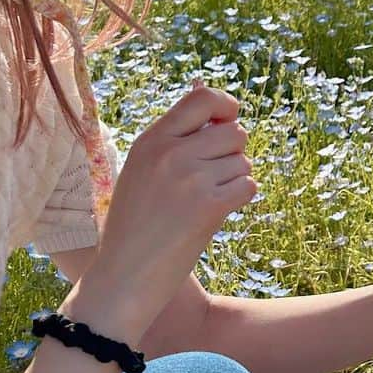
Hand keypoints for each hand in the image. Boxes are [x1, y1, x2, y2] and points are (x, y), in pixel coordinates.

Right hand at [83, 81, 255, 330]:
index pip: (203, 97)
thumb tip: (215, 102)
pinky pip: (248, 185)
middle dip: (233, 153)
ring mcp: (190, 178)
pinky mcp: (208, 206)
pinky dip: (241, 198)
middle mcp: (170, 152)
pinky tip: (218, 211)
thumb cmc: (135, 225)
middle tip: (214, 176)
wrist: (124, 275)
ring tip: (207, 200)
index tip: (228, 122)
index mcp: (151, 139)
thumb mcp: (142, 170)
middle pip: (234, 132)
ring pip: (243, 161)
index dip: (226, 107)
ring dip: (235, 180)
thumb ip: (174, 139)